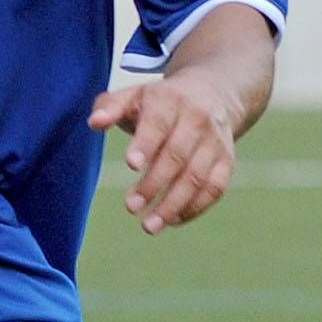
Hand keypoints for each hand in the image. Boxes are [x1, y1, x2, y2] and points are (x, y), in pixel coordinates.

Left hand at [87, 70, 241, 234]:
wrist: (210, 95)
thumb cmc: (159, 103)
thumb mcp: (134, 96)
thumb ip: (110, 107)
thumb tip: (95, 123)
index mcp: (170, 100)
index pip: (158, 123)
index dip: (145, 144)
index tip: (130, 165)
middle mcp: (197, 120)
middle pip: (177, 155)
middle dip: (154, 184)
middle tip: (131, 207)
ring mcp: (215, 142)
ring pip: (197, 177)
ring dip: (173, 204)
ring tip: (149, 226)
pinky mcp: (226, 161)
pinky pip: (214, 188)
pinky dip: (194, 208)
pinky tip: (171, 220)